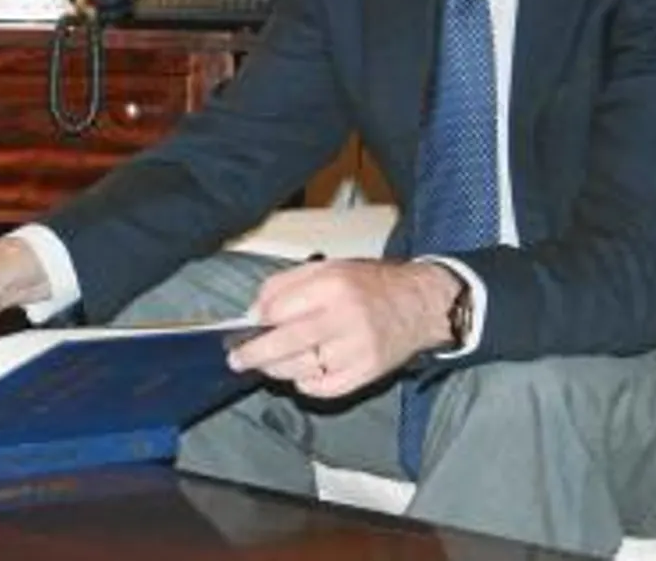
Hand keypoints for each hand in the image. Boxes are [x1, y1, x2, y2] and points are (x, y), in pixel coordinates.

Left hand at [225, 259, 459, 398]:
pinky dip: (306, 384)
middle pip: (286, 343)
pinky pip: (324, 388)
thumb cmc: (368, 284)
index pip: (278, 308)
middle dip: (254, 354)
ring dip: (277, 369)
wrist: (419, 304)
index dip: (258, 318)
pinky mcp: (367, 373)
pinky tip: (304, 372)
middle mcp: (344, 318)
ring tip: (269, 363)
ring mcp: (357, 349)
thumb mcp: (327, 268)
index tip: (248, 324)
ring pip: (301, 369)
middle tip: (236, 360)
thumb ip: (285, 285)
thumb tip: (253, 312)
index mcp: (332, 285)